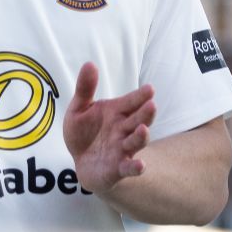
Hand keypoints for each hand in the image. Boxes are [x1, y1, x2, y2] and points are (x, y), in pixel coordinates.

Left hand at [61, 62, 156, 194]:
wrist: (82, 162)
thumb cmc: (84, 132)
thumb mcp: (79, 109)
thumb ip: (85, 88)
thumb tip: (89, 63)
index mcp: (117, 112)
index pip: (132, 101)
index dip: (140, 96)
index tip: (149, 89)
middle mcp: (124, 129)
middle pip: (138, 119)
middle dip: (145, 113)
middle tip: (152, 104)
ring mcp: (123, 149)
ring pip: (136, 141)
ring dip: (141, 137)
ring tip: (143, 129)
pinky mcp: (118, 168)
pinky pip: (129, 168)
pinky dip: (135, 167)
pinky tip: (140, 165)